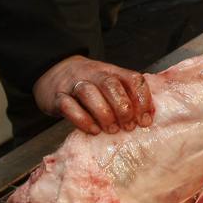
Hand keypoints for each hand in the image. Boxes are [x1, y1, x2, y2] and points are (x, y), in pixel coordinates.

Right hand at [33, 55, 153, 135]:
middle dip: (123, 108)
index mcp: (113, 71)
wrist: (55, 73)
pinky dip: (82, 120)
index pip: (133, 79)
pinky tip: (93, 130)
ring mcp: (75, 84)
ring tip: (111, 130)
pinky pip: (68, 106)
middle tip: (128, 127)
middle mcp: (95, 74)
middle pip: (111, 85)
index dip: (142, 99)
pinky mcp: (58, 97)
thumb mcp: (111, 85)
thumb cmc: (91, 86)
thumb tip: (147, 119)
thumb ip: (127, 97)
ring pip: (89, 93)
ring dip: (103, 114)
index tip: (145, 120)